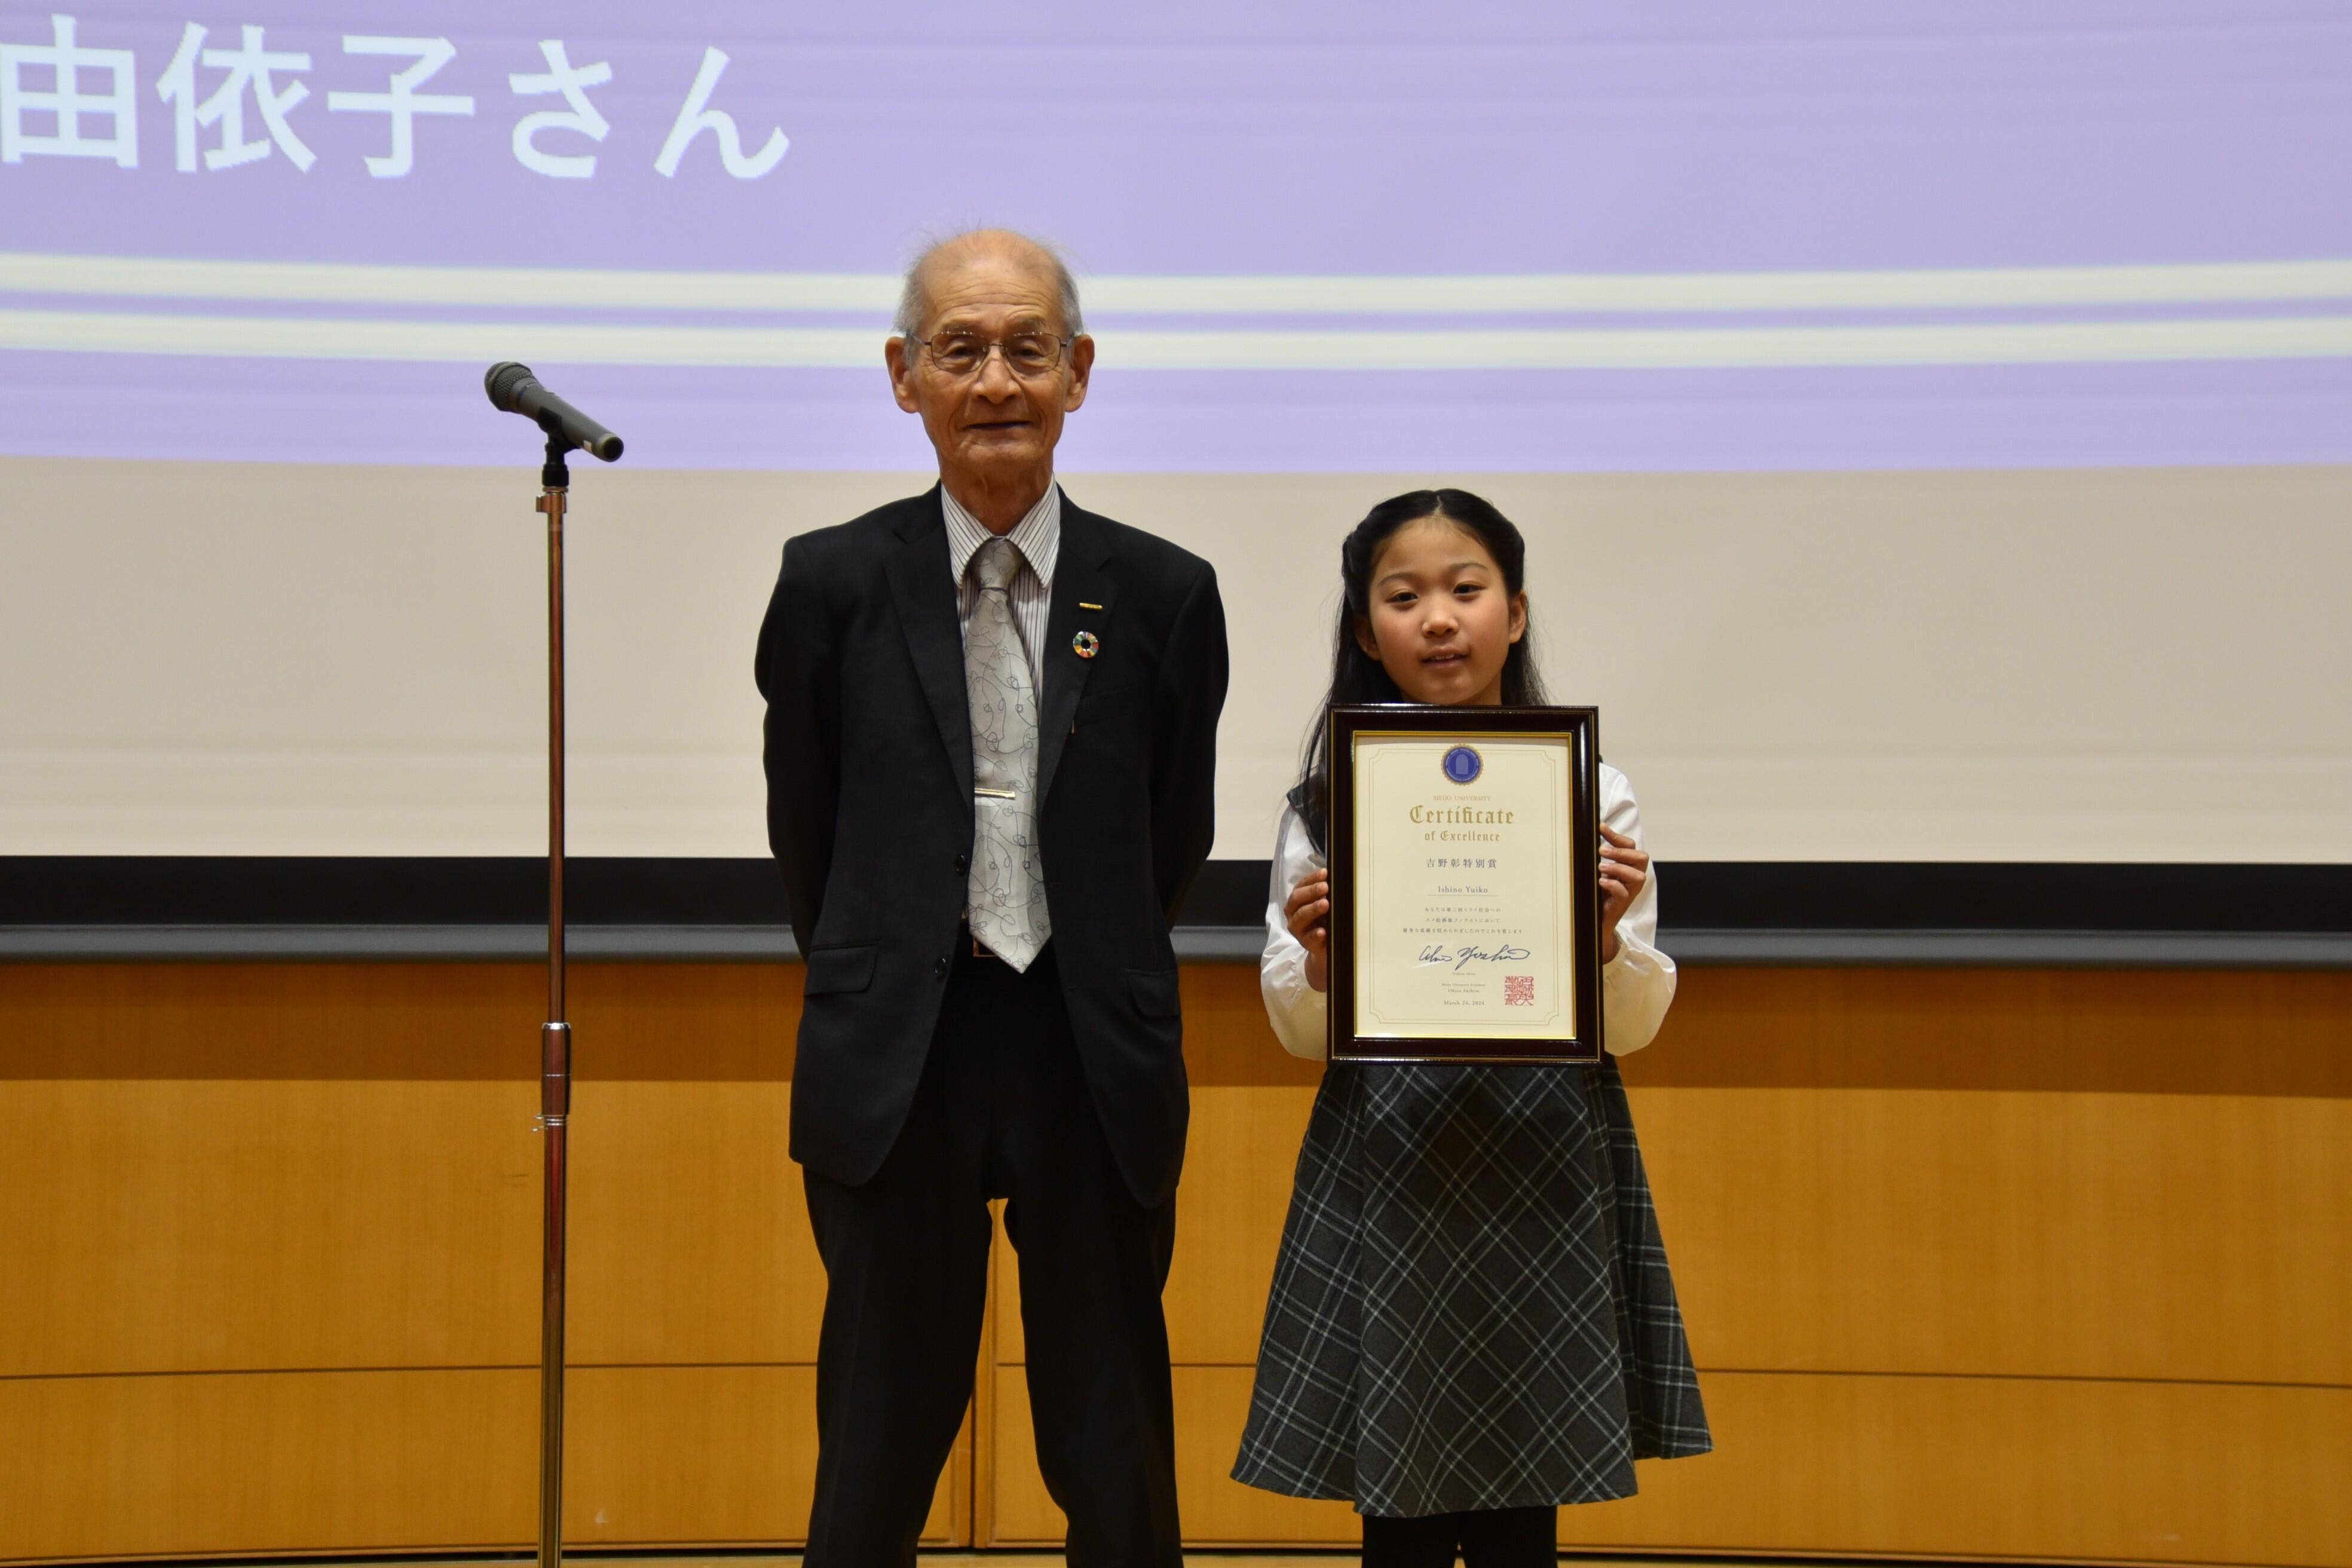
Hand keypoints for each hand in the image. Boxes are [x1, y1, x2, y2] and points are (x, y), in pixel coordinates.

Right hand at [1285, 869, 1330, 992]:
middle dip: (1311, 892)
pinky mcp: (1305, 943)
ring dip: (1313, 909)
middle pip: (1297, 899)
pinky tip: (1323, 931)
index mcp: (1297, 901)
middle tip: (1325, 887)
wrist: (1326, 947)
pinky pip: (1309, 939)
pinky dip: (1315, 934)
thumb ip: (1326, 893)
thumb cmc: (1325, 921)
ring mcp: (1298, 929)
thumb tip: (1338, 877)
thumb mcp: (1325, 905)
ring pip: (1300, 917)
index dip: (1311, 878)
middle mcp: (1294, 913)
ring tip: (1325, 904)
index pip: (1301, 885)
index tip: (1325, 873)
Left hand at [1598, 824, 1647, 963]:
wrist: (1594, 916)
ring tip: (1601, 867)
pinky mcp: (1623, 903)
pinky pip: (1624, 893)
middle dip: (1621, 852)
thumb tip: (1589, 834)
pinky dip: (1613, 885)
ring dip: (1619, 868)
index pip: (1630, 845)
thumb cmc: (1598, 890)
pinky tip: (1601, 882)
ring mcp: (1631, 891)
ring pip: (1638, 876)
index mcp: (1629, 865)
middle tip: (1601, 851)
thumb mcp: (1599, 869)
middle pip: (1642, 858)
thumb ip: (1601, 856)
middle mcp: (1634, 877)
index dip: (1617, 836)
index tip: (1601, 828)